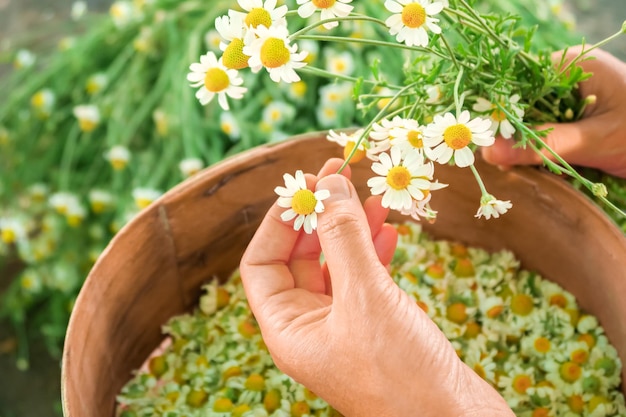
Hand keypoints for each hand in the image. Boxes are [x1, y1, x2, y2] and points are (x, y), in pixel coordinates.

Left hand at [240, 158, 512, 416]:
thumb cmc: (401, 373)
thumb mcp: (367, 297)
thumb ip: (344, 237)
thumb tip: (329, 184)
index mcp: (287, 327)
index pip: (262, 262)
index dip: (279, 220)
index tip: (307, 186)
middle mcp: (308, 327)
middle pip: (300, 257)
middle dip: (320, 216)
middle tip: (342, 176)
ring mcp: (343, 327)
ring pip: (337, 265)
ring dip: (351, 230)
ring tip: (372, 197)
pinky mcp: (375, 327)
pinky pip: (365, 280)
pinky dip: (375, 253)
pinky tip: (390, 233)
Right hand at [482, 46, 625, 178]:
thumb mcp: (594, 140)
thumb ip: (542, 145)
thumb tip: (489, 152)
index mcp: (574, 67)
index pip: (518, 82)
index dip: (498, 109)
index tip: (482, 137)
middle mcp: (570, 79)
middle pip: (523, 104)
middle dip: (510, 132)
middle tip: (495, 159)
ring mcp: (575, 101)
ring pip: (533, 123)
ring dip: (526, 146)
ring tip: (514, 167)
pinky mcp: (580, 122)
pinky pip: (548, 134)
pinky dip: (542, 153)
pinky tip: (538, 168)